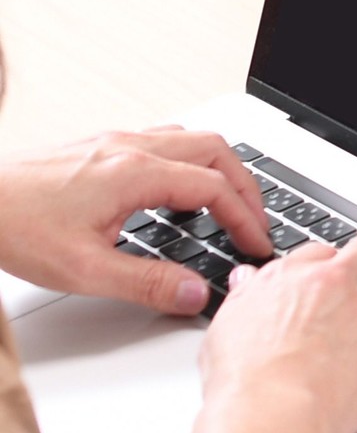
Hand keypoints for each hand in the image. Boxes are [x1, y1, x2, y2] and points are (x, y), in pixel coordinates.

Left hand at [0, 129, 272, 315]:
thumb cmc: (15, 227)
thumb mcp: (83, 270)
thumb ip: (146, 283)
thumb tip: (195, 293)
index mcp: (135, 173)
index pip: (214, 187)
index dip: (245, 217)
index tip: (256, 243)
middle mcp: (131, 147)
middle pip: (216, 149)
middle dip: (245, 185)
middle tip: (255, 219)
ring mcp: (116, 142)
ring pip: (192, 138)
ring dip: (220, 167)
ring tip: (229, 201)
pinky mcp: (101, 145)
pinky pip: (166, 140)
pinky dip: (191, 161)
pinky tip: (178, 188)